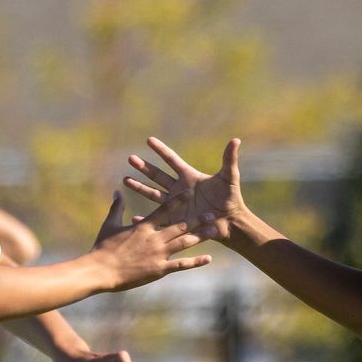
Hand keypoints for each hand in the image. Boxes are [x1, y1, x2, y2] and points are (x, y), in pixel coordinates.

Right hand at [88, 192, 213, 291]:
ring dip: (201, 236)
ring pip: (184, 243)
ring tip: (215, 230)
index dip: (178, 200)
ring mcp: (158, 254)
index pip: (164, 209)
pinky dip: (195, 262)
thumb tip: (118, 191)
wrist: (100, 271)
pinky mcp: (159, 269)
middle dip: (197, 219)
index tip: (190, 191)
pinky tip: (208, 259)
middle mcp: (154, 238)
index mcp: (143, 226)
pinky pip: (181, 265)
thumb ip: (117, 207)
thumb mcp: (109, 224)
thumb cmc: (102, 247)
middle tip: (212, 213)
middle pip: (180, 226)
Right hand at [125, 137, 248, 243]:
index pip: (172, 160)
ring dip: (140, 187)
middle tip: (131, 158)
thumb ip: (229, 159)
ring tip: (125, 180)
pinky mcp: (176, 220)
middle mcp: (180, 190)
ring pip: (154, 194)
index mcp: (189, 177)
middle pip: (158, 175)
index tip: (149, 140)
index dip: (161, 150)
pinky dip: (146, 219)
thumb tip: (236, 140)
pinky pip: (158, 219)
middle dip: (144, 167)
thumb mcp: (230, 177)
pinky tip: (133, 217)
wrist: (230, 221)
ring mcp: (176, 205)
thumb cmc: (231, 198)